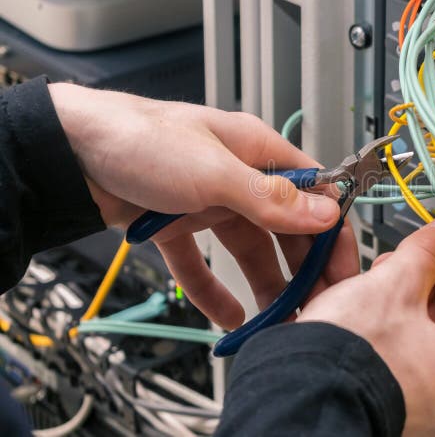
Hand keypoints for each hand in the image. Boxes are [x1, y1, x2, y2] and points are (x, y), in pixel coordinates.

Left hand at [48, 83, 357, 328]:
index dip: (331, 231)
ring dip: (265, 284)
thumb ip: (271, 198)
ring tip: (279, 319)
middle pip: (285, 227)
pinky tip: (228, 317)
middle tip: (316, 304)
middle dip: (303, 266)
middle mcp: (239, 177)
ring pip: (249, 250)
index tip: (342, 269)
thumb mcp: (215, 172)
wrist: (67, 151)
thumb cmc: (140, 140)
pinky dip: (215, 291)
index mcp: (258, 152)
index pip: (313, 193)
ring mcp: (209, 203)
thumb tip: (325, 214)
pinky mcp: (178, 225)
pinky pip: (203, 264)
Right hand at [298, 216, 434, 435]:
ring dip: (392, 297)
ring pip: (414, 335)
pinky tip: (354, 295)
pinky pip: (392, 355)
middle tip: (402, 258)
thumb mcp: (397, 284)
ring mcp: (423, 408)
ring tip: (371, 275)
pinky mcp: (389, 405)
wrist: (296, 394)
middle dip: (418, 281)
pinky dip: (376, 325)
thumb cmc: (356, 355)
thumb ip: (430, 251)